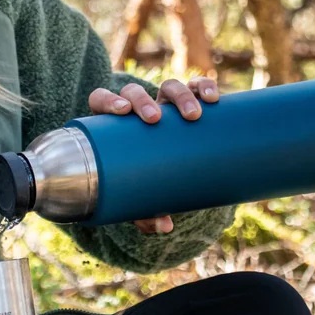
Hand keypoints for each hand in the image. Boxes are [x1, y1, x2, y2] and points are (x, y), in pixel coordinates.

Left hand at [87, 77, 219, 235]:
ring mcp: (162, 104)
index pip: (101, 100)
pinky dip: (203, 87)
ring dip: (180, 95)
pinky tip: (213, 97)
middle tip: (155, 119)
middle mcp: (137, 110)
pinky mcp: (186, 104)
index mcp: (112, 124)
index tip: (121, 111)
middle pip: (134, 92)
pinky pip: (194, 88)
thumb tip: (164, 227)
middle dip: (144, 101)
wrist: (158, 172)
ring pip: (167, 87)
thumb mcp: (137, 196)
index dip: (108, 100)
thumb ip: (144, 212)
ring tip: (193, 115)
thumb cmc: (140, 183)